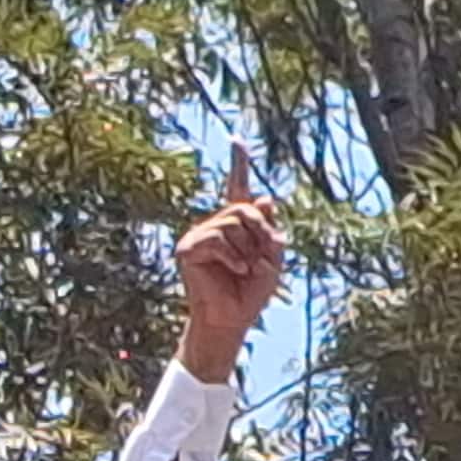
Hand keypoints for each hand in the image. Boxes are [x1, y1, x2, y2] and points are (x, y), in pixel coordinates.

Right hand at [174, 141, 285, 384]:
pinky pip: (218, 239)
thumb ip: (269, 228)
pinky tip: (235, 271)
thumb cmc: (251, 293)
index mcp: (235, 225)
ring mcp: (199, 236)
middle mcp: (215, 225)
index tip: (238, 140)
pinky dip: (233, 257)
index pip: (237, 188)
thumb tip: (264, 197)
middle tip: (260, 258)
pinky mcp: (189, 249)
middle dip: (260, 232)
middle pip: (244, 208)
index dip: (238, 164)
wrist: (232, 319)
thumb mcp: (272, 257)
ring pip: (233, 223)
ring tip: (245, 269)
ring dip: (248, 249)